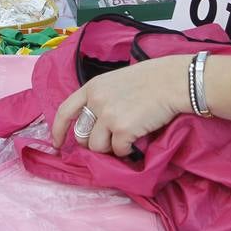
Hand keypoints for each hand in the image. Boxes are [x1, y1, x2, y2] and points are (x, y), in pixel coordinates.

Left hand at [52, 57, 189, 155]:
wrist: (172, 81)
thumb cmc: (150, 80)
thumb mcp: (116, 81)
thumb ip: (101, 98)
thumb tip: (95, 123)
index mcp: (92, 87)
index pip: (65, 111)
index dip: (58, 130)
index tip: (57, 144)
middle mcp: (96, 101)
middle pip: (81, 135)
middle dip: (92, 143)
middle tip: (109, 141)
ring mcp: (108, 116)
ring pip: (98, 147)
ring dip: (111, 148)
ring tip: (126, 138)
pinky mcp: (123, 130)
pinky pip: (118, 151)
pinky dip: (127, 150)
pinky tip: (137, 138)